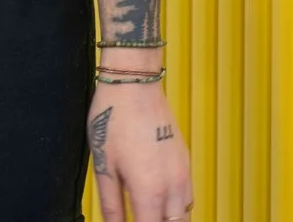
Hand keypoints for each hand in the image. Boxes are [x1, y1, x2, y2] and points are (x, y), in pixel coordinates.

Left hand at [88, 79, 190, 221]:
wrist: (134, 84)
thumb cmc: (115, 118)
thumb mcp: (104, 166)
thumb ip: (111, 204)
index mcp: (150, 190)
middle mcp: (173, 185)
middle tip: (138, 217)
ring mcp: (183, 173)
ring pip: (184, 215)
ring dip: (169, 220)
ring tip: (147, 213)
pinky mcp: (186, 161)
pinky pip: (188, 197)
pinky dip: (177, 208)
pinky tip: (160, 202)